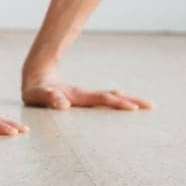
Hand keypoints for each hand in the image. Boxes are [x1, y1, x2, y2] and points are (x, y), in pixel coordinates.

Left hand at [22, 80, 153, 110]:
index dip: (117, 103)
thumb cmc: (35, 91)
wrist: (35, 77)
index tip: (133, 108)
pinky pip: (104, 100)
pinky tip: (124, 103)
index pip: (102, 99)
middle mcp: (85, 95)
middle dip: (131, 101)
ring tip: (144, 106)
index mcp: (78, 96)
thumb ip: (49, 98)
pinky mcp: (83, 99)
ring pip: (110, 98)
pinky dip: (117, 102)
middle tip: (150, 106)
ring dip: (127, 101)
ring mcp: (85, 97)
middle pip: (112, 97)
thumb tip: (62, 104)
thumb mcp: (38, 96)